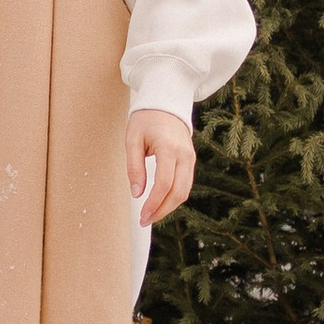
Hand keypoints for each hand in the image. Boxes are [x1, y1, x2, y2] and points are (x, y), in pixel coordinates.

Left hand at [129, 111, 195, 228]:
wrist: (165, 102)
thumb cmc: (145, 119)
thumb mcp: (132, 139)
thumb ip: (134, 167)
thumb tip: (137, 193)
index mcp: (169, 148)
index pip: (164, 183)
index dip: (154, 203)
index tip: (142, 215)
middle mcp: (184, 155)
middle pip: (178, 192)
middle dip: (162, 210)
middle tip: (145, 220)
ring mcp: (190, 158)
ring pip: (185, 191)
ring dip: (169, 207)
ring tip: (150, 215)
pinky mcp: (190, 160)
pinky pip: (185, 184)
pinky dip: (174, 197)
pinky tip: (160, 203)